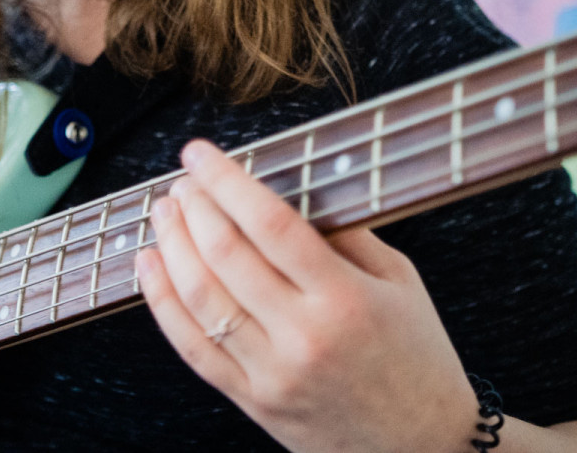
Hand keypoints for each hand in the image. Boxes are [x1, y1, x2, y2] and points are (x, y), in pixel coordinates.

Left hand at [137, 139, 478, 452]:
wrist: (425, 449)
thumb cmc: (418, 358)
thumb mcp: (399, 282)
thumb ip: (345, 234)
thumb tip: (288, 187)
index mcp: (345, 299)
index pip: (270, 223)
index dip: (226, 180)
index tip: (200, 154)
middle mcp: (303, 337)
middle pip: (226, 256)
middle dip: (194, 208)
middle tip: (182, 181)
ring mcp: (272, 374)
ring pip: (200, 299)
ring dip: (172, 247)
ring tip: (164, 214)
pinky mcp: (252, 402)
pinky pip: (192, 349)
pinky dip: (161, 303)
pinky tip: (150, 266)